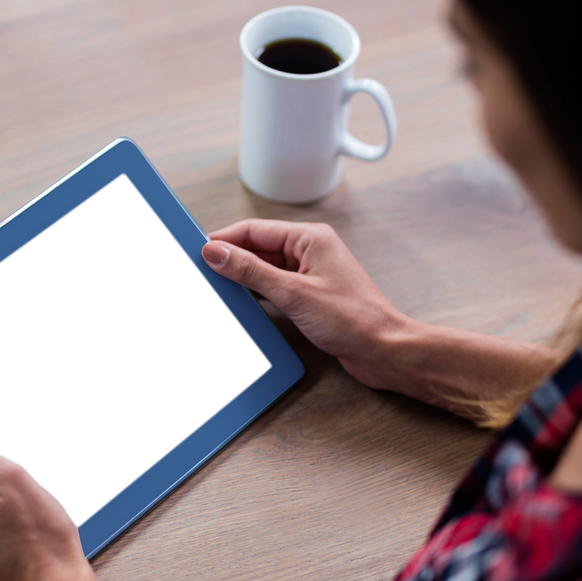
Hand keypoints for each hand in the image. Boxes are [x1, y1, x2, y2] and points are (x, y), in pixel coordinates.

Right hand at [202, 219, 406, 388]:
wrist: (383, 350)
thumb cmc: (353, 319)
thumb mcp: (292, 293)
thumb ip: (251, 271)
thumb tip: (217, 252)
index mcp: (310, 238)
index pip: (255, 230)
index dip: (224, 239)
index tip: (198, 250)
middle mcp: (310, 251)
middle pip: (258, 248)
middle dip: (230, 258)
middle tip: (202, 270)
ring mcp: (311, 274)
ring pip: (265, 268)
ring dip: (242, 277)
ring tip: (217, 287)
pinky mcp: (310, 296)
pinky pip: (274, 287)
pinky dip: (256, 292)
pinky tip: (242, 302)